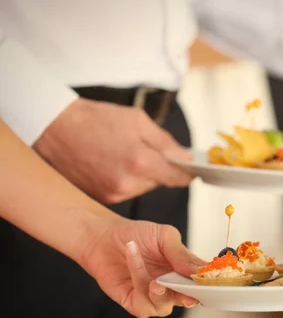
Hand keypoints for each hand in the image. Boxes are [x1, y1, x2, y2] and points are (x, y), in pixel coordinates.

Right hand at [34, 98, 193, 203]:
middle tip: (146, 150)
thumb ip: (166, 143)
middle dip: (160, 168)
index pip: (178, 177)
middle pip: (160, 182)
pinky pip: (127, 191)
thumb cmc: (95, 119)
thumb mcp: (138, 121)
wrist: (54, 128)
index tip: (192, 169)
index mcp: (140, 162)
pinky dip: (127, 180)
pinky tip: (113, 164)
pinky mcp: (103, 198)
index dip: (187, 172)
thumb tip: (186, 158)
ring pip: (144, 187)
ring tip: (124, 154)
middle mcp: (128, 183)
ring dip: (143, 175)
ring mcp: (114, 193)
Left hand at [79, 218, 204, 317]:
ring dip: (159, 292)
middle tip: (187, 292)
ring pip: (164, 307)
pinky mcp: (134, 302)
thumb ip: (181, 254)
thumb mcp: (165, 236)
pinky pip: (142, 304)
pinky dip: (139, 281)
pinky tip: (133, 258)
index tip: (211, 284)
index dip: (209, 286)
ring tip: (154, 277)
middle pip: (188, 300)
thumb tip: (196, 271)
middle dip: (188, 297)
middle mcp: (172, 287)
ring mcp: (153, 297)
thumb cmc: (138, 235)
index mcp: (185, 271)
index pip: (203, 283)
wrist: (105, 236)